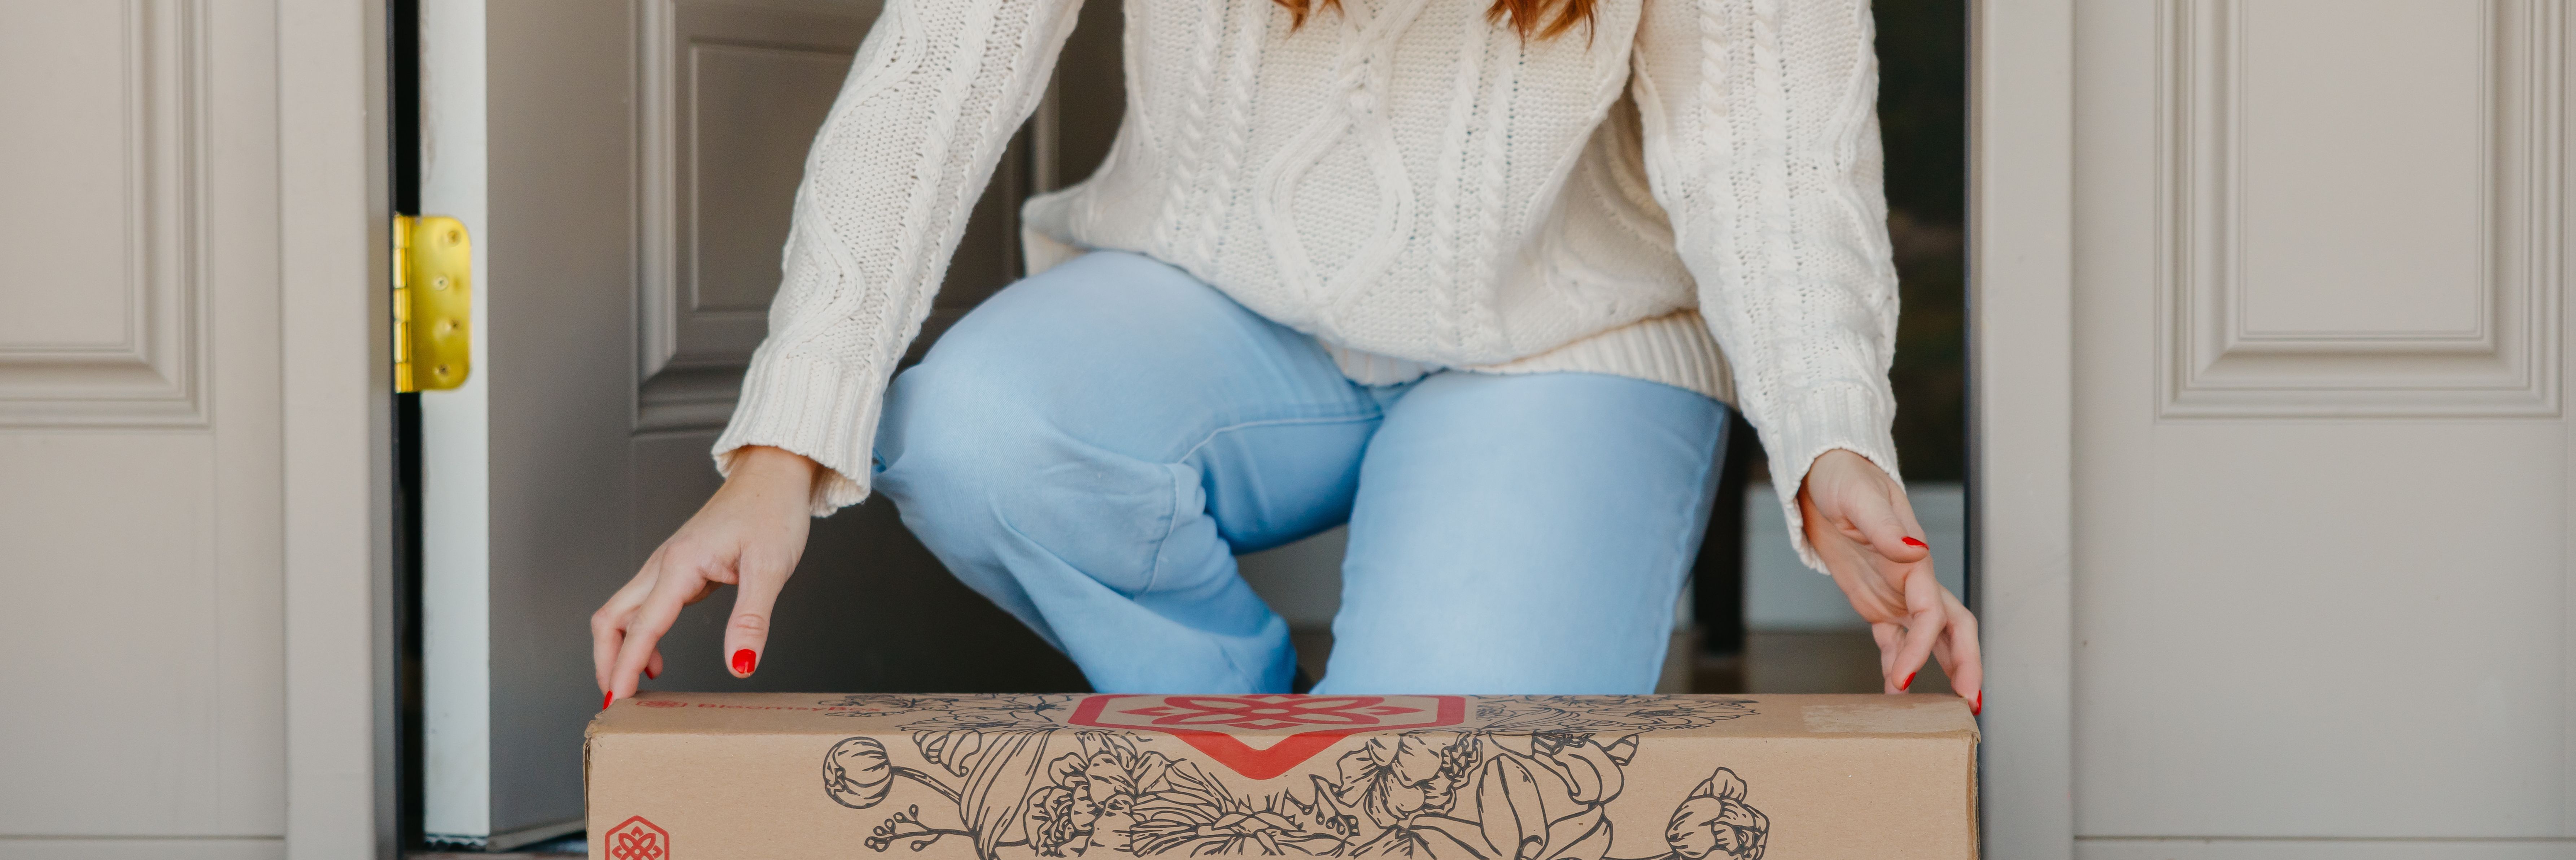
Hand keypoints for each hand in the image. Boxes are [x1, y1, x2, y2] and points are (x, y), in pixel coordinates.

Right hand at [592, 445, 818, 704]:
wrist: (773, 476)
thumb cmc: (773, 512)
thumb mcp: (770, 568)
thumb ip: (752, 620)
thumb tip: (741, 666)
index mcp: (680, 564)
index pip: (641, 626)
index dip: (625, 667)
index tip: (617, 702)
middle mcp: (664, 564)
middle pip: (611, 618)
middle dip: (606, 660)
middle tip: (618, 701)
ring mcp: (668, 565)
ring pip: (623, 611)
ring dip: (620, 649)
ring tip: (634, 688)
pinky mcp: (678, 568)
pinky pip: (645, 607)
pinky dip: (640, 635)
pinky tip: (658, 657)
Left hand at [1795, 449, 1982, 711]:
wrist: (1821, 476)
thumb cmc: (1843, 479)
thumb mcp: (1859, 496)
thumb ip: (1886, 525)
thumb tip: (1917, 549)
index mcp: (1915, 560)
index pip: (1932, 612)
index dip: (1925, 647)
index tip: (1905, 677)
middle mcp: (1913, 580)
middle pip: (1952, 629)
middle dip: (1965, 665)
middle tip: (1969, 705)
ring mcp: (1897, 593)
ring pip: (1931, 639)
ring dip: (1939, 670)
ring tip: (1936, 712)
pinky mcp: (1877, 600)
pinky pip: (1895, 640)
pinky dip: (1899, 665)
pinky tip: (1895, 692)